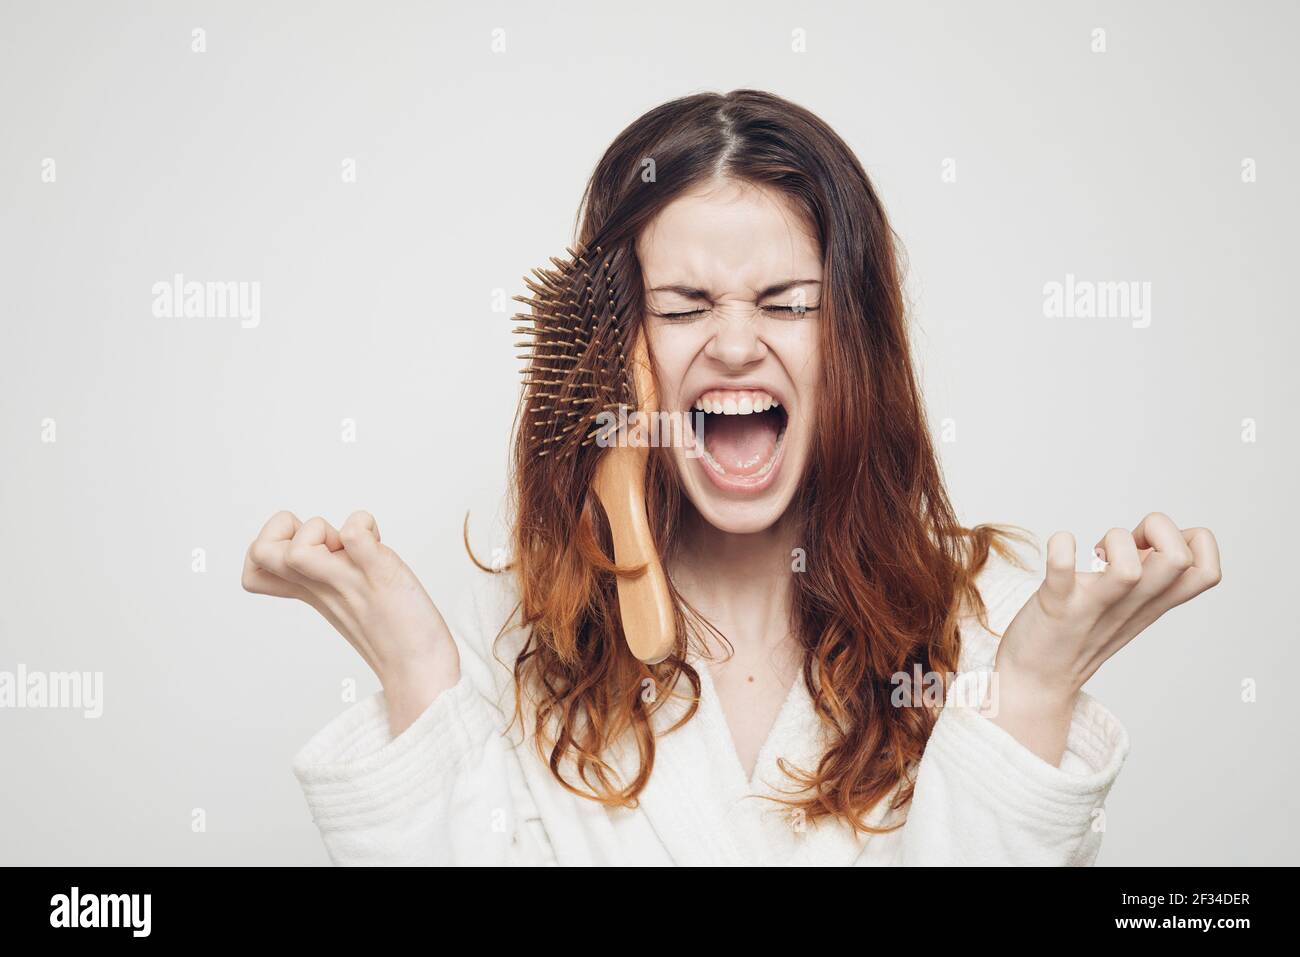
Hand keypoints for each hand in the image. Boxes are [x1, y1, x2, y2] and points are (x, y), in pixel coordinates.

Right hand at [241, 510, 459, 734]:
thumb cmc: (391, 624)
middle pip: (260, 551)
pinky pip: (356, 537)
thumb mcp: (343, 590)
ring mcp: (347, 580)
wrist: (421, 664)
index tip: (310, 548)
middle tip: (328, 546)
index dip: (272, 541)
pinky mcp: (379, 575)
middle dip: (289, 530)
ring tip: (352, 548)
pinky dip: (364, 527)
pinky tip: (378, 544)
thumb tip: (319, 534)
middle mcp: (319, 585)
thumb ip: (324, 564)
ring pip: (298, 548)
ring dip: (322, 530)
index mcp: (308, 589)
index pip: (254, 563)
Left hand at [984, 513, 1221, 763]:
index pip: (1208, 571)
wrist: (1036, 680)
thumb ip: (1149, 572)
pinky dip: (1061, 548)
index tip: (1156, 544)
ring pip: (1130, 570)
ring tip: (1096, 554)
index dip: (1191, 541)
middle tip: (1127, 544)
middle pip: (1181, 559)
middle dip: (1159, 529)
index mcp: (1154, 604)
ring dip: (1115, 541)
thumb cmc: (1082, 630)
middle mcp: (1132, 605)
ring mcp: (1094, 606)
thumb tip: (1154, 538)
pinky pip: (1061, 570)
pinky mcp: (1056, 605)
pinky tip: (1061, 543)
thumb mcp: (1130, 603)